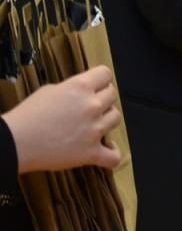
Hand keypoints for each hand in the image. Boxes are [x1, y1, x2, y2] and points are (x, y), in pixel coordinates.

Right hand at [3, 66, 120, 173]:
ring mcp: (94, 130)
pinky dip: (112, 152)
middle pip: (112, 95)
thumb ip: (71, 89)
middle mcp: (91, 106)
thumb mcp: (48, 91)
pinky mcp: (91, 152)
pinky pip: (114, 155)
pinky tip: (106, 147)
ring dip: (106, 120)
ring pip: (116, 118)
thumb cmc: (27, 115)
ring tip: (92, 124)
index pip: (105, 74)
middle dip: (102, 99)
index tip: (95, 86)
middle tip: (88, 107)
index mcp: (80, 87)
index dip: (101, 80)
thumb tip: (83, 93)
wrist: (15, 141)